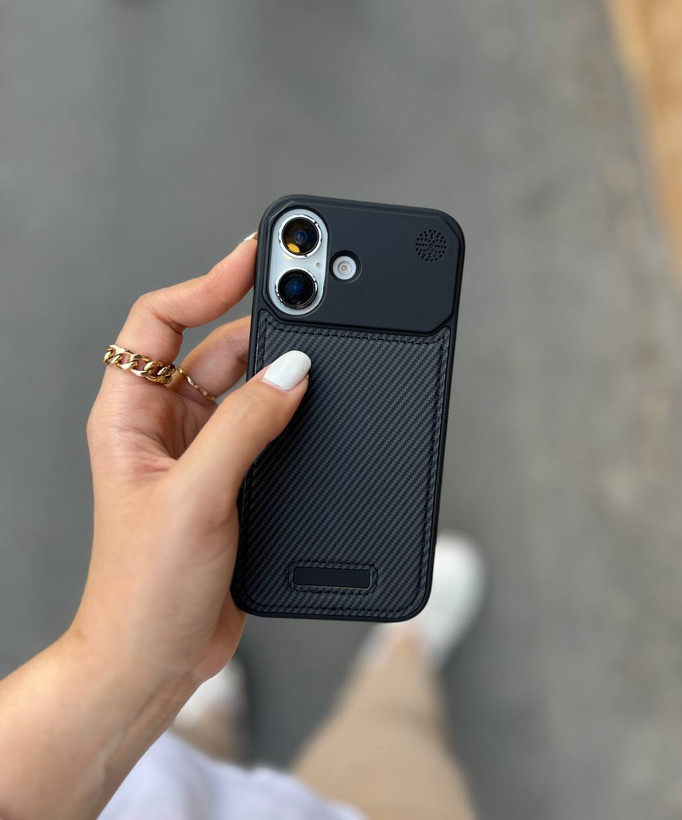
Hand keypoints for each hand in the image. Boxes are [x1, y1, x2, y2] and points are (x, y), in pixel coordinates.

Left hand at [0, 236, 312, 819]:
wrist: (154, 659)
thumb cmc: (146, 590)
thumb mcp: (196, 498)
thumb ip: (246, 429)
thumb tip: (293, 372)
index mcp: (129, 416)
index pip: (159, 320)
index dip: (206, 282)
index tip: (255, 258)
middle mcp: (162, 426)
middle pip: (212, 348)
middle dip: (259, 324)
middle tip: (308, 298)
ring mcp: (199, 453)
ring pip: (245, 388)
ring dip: (280, 370)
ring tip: (321, 351)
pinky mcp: (230, 480)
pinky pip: (264, 427)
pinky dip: (291, 412)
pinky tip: (317, 405)